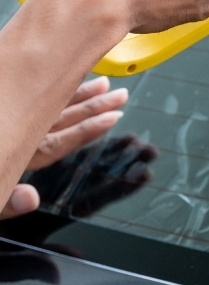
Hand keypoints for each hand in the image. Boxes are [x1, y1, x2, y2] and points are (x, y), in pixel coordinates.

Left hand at [0, 76, 127, 219]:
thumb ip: (6, 201)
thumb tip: (31, 198)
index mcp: (11, 151)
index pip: (57, 141)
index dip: (87, 129)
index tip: (114, 117)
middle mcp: (12, 136)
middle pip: (58, 120)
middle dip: (90, 107)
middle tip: (119, 94)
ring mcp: (9, 127)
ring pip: (47, 109)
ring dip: (77, 98)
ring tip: (104, 87)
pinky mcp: (8, 125)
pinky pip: (35, 108)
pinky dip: (54, 96)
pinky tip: (65, 85)